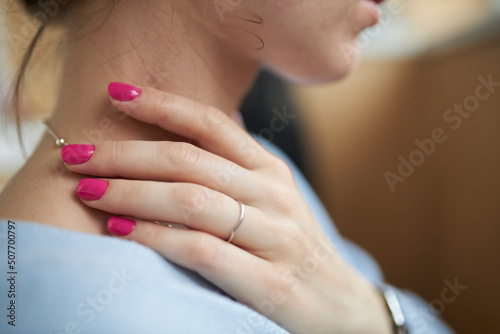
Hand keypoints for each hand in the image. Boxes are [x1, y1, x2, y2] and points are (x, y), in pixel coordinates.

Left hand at [62, 83, 391, 333]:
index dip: (162, 105)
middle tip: (78, 154)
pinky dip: (154, 238)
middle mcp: (274, 195)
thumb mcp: (270, 200)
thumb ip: (231, 172)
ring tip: (89, 189)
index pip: (211, 125)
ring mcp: (275, 237)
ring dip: (132, 192)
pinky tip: (121, 230)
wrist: (340, 308)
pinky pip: (200, 250)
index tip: (116, 94)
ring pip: (191, 201)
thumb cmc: (290, 249)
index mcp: (270, 170)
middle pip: (190, 161)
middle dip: (127, 154)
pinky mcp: (270, 282)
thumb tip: (171, 140)